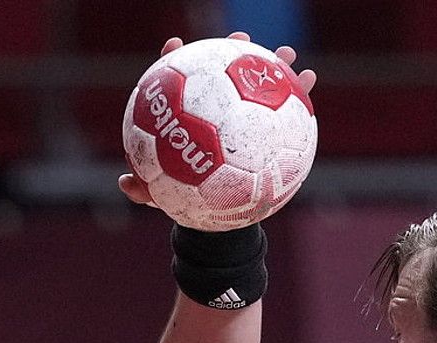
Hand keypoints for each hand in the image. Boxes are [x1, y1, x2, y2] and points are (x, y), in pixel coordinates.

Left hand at [119, 32, 318, 205]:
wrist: (210, 208)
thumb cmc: (180, 196)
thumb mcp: (160, 195)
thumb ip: (143, 190)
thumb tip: (126, 184)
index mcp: (184, 116)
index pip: (175, 80)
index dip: (173, 59)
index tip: (175, 46)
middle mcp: (213, 109)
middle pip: (220, 72)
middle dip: (230, 51)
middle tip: (239, 40)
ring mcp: (240, 118)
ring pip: (257, 86)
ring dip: (274, 65)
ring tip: (286, 54)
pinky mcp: (264, 130)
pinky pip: (284, 112)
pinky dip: (299, 95)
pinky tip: (310, 80)